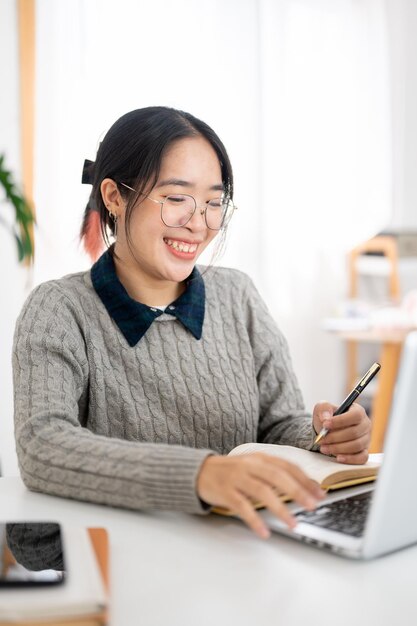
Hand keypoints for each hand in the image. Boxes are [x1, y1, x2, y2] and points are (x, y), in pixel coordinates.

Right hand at [196, 453, 324, 538]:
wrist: (199, 471)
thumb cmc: (231, 472)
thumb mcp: (253, 467)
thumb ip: (274, 474)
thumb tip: (303, 488)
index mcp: (260, 458)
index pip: (287, 466)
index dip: (305, 480)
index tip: (320, 493)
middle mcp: (250, 466)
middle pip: (278, 477)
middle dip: (298, 492)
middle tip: (313, 506)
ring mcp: (237, 478)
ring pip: (263, 492)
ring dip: (280, 509)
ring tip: (293, 524)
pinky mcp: (225, 492)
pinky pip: (243, 507)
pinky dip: (255, 520)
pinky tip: (264, 532)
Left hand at [312, 402, 370, 463]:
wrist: (326, 431)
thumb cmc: (328, 418)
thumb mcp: (322, 408)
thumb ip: (324, 409)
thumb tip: (326, 418)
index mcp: (358, 411)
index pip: (355, 415)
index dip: (340, 421)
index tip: (325, 425)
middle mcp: (365, 425)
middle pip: (354, 432)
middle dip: (335, 437)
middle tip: (321, 439)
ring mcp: (366, 439)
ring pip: (356, 446)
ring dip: (338, 448)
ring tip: (324, 448)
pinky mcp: (364, 451)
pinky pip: (361, 457)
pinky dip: (350, 459)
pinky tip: (338, 457)